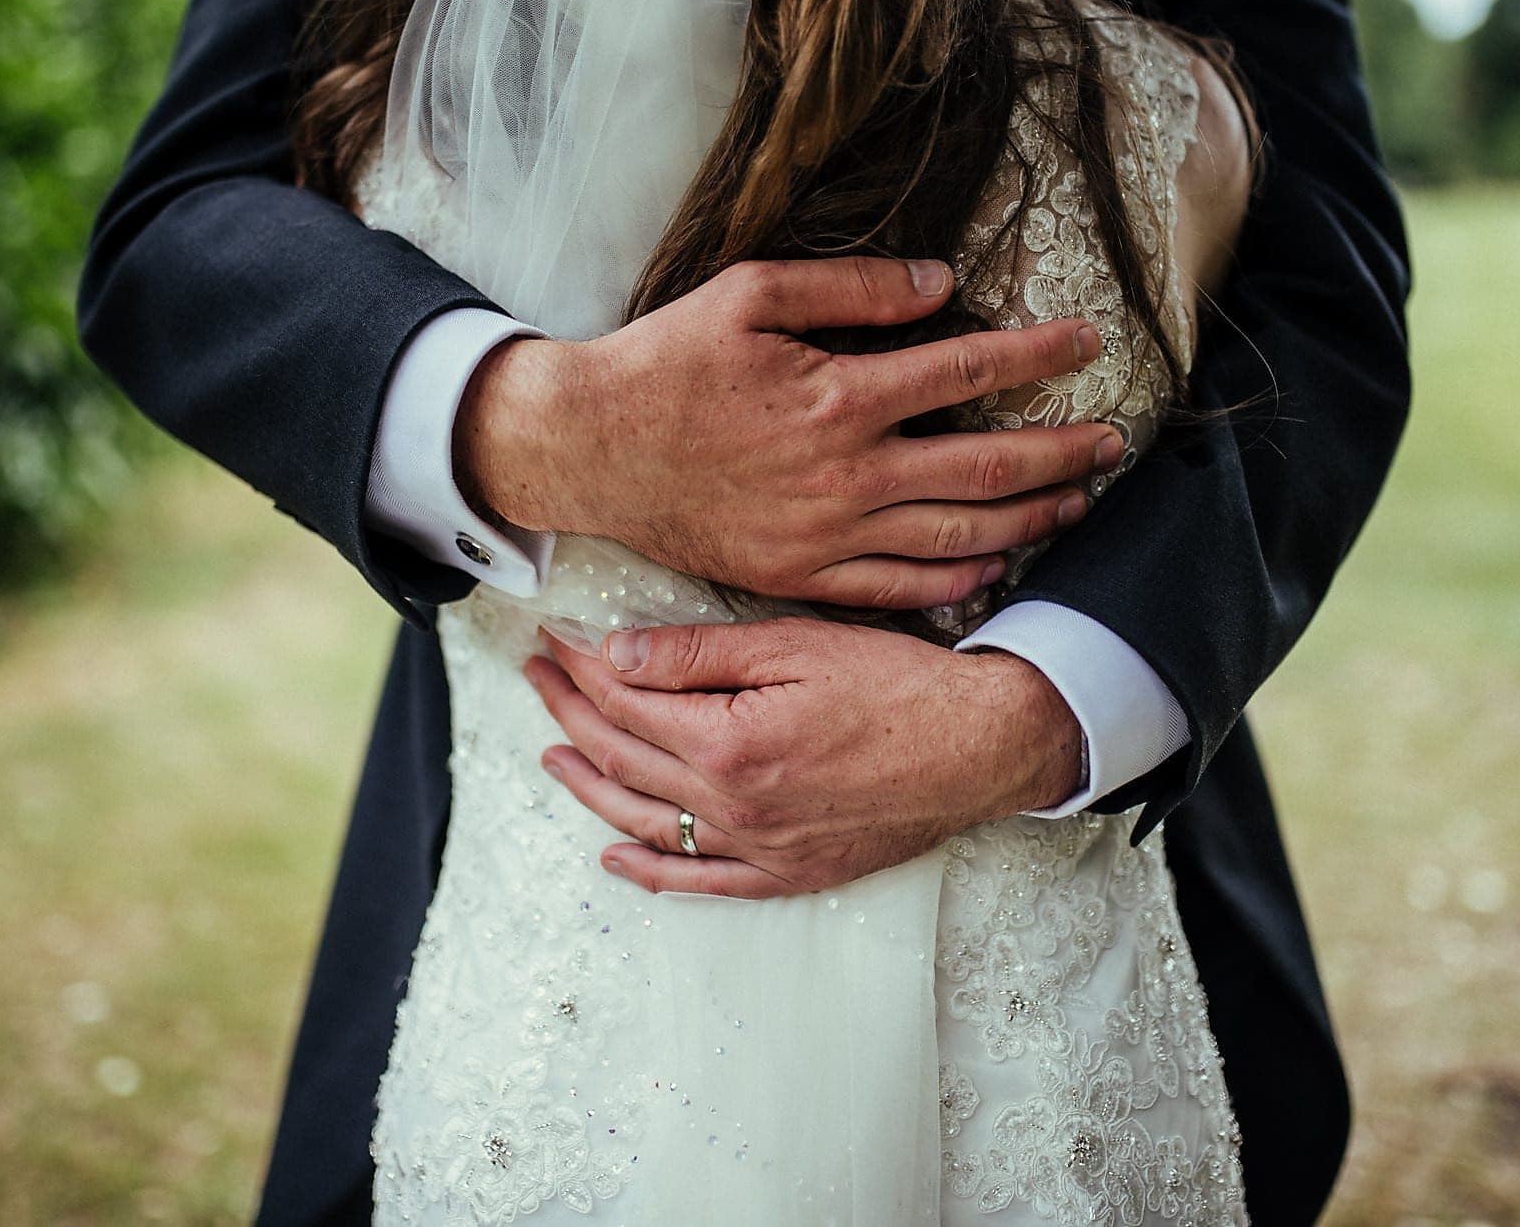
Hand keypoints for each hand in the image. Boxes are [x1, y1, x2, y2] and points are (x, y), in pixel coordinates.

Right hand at [458, 257, 1122, 609]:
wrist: (590, 448)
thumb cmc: (666, 362)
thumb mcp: (750, 293)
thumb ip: (852, 289)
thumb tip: (941, 284)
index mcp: (840, 395)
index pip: (969, 371)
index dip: (1038, 356)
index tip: (1087, 342)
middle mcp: (847, 474)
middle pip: (986, 468)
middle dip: (1061, 452)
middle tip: (1113, 440)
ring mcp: (826, 535)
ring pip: (956, 535)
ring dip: (1028, 519)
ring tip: (1077, 500)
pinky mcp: (800, 576)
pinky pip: (898, 588)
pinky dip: (955, 579)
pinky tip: (994, 565)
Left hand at [523, 618, 1084, 897]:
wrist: (982, 747)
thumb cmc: (900, 686)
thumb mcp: (796, 646)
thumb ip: (699, 655)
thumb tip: (614, 655)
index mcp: (728, 742)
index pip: (627, 701)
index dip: (582, 666)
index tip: (555, 637)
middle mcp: (733, 806)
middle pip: (624, 757)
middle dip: (570, 712)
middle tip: (537, 676)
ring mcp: (758, 848)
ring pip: (646, 822)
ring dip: (589, 785)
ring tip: (551, 754)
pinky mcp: (789, 873)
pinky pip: (700, 881)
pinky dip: (648, 872)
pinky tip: (612, 855)